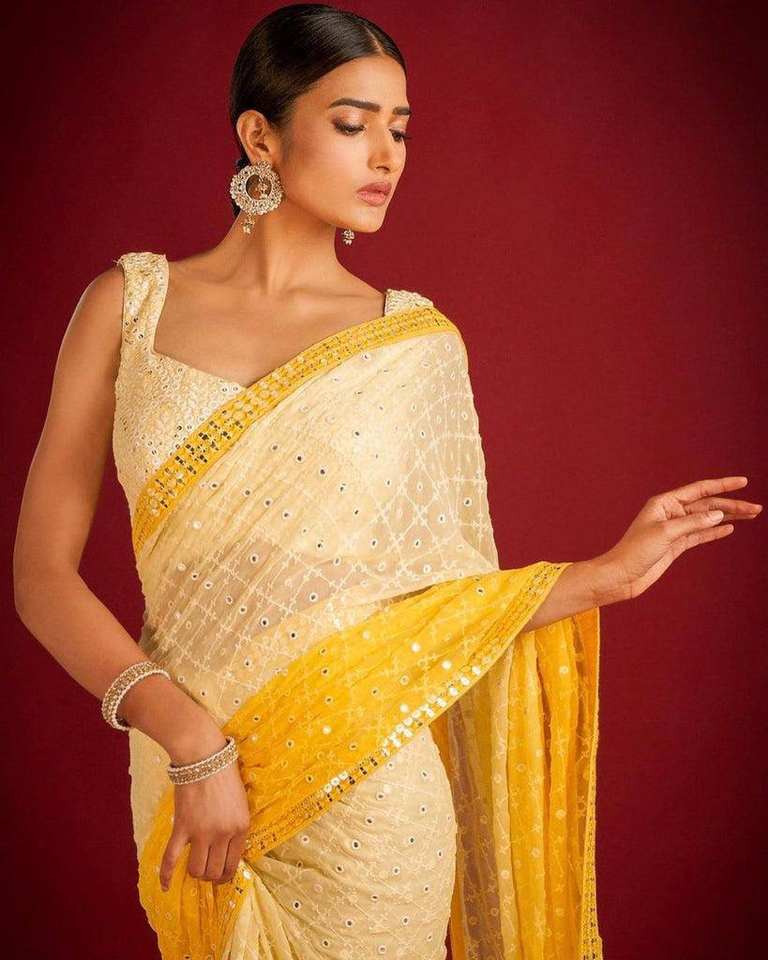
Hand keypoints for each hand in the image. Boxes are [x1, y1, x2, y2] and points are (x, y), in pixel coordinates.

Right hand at [159, 728, 249, 891]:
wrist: (204, 757)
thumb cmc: (225, 775)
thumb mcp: (240, 802)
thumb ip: (236, 825)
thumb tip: (228, 848)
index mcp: (241, 827)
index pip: (233, 863)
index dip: (226, 874)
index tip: (220, 875)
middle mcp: (223, 834)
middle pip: (215, 871)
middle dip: (211, 876)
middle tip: (207, 872)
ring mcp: (202, 833)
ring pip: (197, 870)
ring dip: (195, 873)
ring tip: (194, 869)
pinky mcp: (182, 828)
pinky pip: (171, 859)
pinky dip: (166, 875)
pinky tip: (165, 887)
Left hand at [594, 476, 761, 602]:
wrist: (621, 576)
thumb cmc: (635, 551)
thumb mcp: (666, 533)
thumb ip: (693, 522)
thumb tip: (719, 515)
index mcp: (664, 503)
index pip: (700, 490)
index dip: (723, 485)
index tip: (744, 481)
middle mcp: (670, 513)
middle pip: (707, 505)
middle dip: (732, 505)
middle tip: (756, 508)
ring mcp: (674, 529)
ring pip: (707, 520)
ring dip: (729, 518)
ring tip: (751, 516)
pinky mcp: (676, 545)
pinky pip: (700, 534)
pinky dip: (715, 531)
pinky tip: (730, 528)